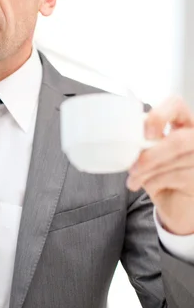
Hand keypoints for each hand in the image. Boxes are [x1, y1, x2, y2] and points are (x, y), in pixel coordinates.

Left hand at [126, 96, 193, 235]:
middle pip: (177, 140)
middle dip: (151, 155)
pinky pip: (173, 177)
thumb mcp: (149, 153)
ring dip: (146, 173)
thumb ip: (143, 141)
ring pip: (172, 162)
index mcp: (182, 123)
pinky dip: (153, 183)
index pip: (175, 104)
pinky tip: (146, 186)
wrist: (175, 202)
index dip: (160, 115)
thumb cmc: (161, 174)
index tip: (146, 133)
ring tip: (133, 180)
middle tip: (133, 167)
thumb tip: (125, 138)